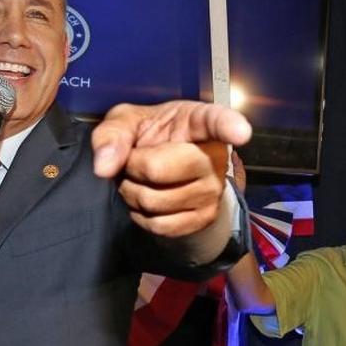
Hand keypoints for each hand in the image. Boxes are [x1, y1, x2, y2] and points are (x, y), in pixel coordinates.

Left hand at [91, 101, 251, 237]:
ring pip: (153, 201)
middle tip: (135, 159)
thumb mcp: (127, 122)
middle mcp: (215, 156)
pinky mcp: (206, 218)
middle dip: (131, 167)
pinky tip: (148, 201)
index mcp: (199, 121)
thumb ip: (112, 134)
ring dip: (132, 192)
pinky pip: (160, 225)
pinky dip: (141, 216)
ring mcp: (213, 190)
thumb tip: (104, 167)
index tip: (241, 133)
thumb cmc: (150, 137)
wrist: (166, 172)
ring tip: (141, 180)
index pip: (217, 121)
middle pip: (157, 169)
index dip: (229, 125)